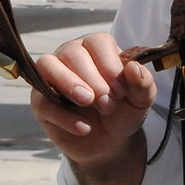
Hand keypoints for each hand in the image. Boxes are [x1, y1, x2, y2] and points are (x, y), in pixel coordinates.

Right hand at [30, 32, 155, 184]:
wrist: (111, 141)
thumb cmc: (125, 111)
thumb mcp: (141, 99)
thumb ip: (143, 83)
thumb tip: (134, 67)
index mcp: (98, 49)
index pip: (98, 42)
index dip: (109, 64)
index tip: (121, 91)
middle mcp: (71, 56)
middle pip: (72, 52)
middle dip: (92, 78)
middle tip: (107, 103)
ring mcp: (52, 78)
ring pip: (48, 65)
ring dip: (69, 83)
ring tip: (88, 102)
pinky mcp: (40, 102)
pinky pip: (42, 100)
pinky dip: (63, 115)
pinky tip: (84, 127)